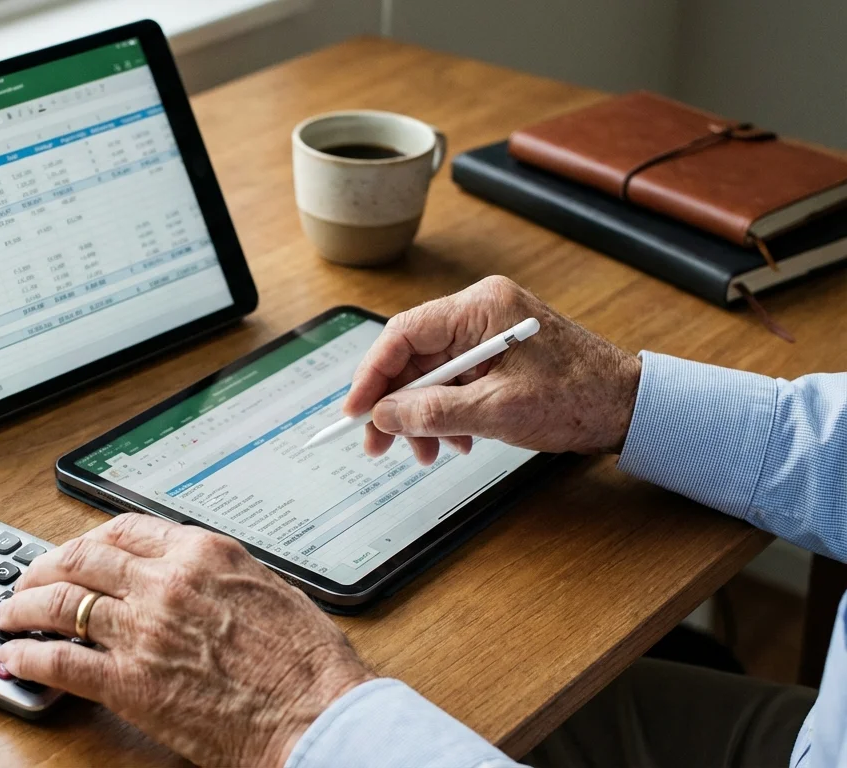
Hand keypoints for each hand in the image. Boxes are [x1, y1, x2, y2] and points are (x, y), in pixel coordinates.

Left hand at [0, 514, 372, 766]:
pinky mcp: (130, 683)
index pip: (124, 530)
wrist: (317, 715)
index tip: (75, 551)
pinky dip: (30, 658)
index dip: (88, 540)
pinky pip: (62, 662)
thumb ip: (219, 576)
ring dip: (25, 607)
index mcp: (202, 553)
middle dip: (45, 567)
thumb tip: (194, 578)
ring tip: (9, 615)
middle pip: (82, 559)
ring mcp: (143, 630)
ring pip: (61, 604)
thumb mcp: (269, 590)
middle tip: (28, 578)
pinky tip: (16, 660)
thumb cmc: (307, 663)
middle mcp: (165, 582)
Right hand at [345, 276, 640, 462]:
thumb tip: (383, 416)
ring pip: (431, 373)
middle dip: (396, 405)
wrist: (632, 407)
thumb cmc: (580, 399)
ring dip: (422, 415)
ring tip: (428, 452)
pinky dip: (447, 413)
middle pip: (413, 356)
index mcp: (481, 308)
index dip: (372, 375)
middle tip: (379, 444)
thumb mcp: (497, 412)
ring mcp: (489, 331)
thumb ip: (433, 412)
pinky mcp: (498, 353)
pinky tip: (456, 440)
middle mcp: (481, 311)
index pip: (403, 333)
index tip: (356, 411)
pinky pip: (455, 381)